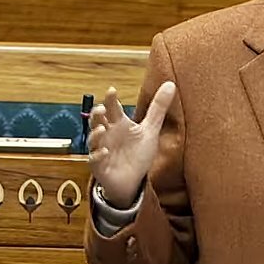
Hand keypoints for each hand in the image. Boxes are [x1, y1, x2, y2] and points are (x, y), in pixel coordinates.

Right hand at [87, 82, 176, 207]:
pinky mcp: (100, 166)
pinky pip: (95, 160)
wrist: (135, 180)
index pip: (112, 108)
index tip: (112, 90)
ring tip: (102, 129)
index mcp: (119, 124)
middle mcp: (108, 135)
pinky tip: (105, 152)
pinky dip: (98, 155)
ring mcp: (102, 150)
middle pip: (97, 121)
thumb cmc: (138, 153)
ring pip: (93, 139)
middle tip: (101, 108)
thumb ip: (158, 107)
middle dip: (96, 114)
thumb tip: (170, 83)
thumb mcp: (150, 129)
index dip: (110, 99)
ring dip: (96, 134)